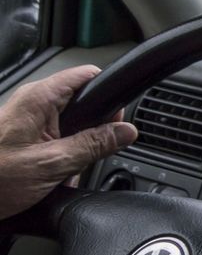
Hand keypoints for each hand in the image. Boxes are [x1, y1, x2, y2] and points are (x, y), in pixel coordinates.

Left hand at [0, 65, 137, 220]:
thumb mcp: (50, 164)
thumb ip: (92, 145)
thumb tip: (126, 131)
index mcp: (39, 98)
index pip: (88, 76)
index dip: (108, 96)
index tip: (116, 120)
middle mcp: (33, 103)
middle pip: (83, 103)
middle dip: (94, 131)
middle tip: (90, 155)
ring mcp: (26, 120)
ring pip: (71, 125)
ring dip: (76, 149)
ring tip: (65, 173)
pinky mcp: (22, 137)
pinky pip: (55, 140)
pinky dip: (61, 158)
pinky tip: (54, 178)